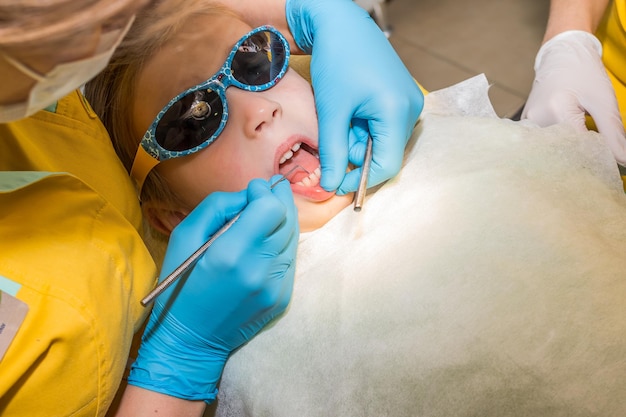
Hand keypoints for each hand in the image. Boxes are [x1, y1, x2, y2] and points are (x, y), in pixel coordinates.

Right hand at [128, 177, 297, 402]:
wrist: (190, 340)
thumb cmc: (180, 284)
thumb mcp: (184, 235)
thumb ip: (219, 206)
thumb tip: (251, 194)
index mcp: (230, 253)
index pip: (270, 208)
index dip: (264, 192)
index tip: (253, 189)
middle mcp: (259, 270)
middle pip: (287, 219)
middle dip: (278, 200)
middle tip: (267, 191)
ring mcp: (275, 287)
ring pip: (293, 237)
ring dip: (282, 220)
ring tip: (266, 213)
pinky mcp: (282, 299)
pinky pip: (290, 260)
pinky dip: (282, 244)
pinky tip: (265, 242)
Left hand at [286, 0, 423, 193]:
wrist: (340, 22)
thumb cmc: (336, 60)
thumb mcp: (331, 111)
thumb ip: (333, 152)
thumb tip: (331, 186)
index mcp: (398, 111)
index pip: (387, 165)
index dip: (360, 180)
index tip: (336, 184)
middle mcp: (411, 109)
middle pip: (384, 153)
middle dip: (355, 152)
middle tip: (332, 133)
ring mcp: (408, 102)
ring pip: (381, 141)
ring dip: (356, 138)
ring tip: (340, 114)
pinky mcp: (401, 97)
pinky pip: (382, 126)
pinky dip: (362, 127)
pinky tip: (349, 109)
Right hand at [522, 30, 625, 165]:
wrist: (562, 54)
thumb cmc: (583, 73)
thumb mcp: (604, 102)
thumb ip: (614, 134)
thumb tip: (623, 161)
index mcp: (557, 111)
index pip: (577, 150)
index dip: (594, 158)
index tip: (604, 158)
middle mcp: (536, 120)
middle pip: (560, 153)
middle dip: (579, 158)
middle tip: (593, 151)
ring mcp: (527, 123)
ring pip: (549, 151)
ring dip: (567, 153)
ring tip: (579, 144)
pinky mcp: (525, 125)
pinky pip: (541, 144)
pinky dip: (556, 147)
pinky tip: (566, 141)